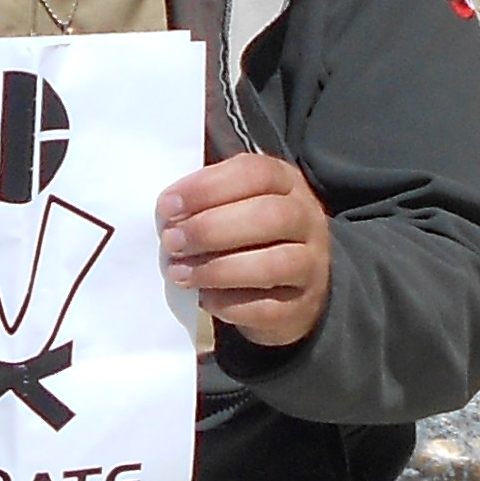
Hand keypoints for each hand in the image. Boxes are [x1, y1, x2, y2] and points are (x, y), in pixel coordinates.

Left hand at [158, 153, 330, 347]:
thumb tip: (168, 211)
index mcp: (286, 182)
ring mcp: (312, 264)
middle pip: (268, 216)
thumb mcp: (237, 203)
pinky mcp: (303, 306)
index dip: (208, 188)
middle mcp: (307, 218)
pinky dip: (230, 304)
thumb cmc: (251, 235)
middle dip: (210, 229)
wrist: (291, 287)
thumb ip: (207, 200)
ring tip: (180, 273)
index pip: (254, 173)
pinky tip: (204, 298)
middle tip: (171, 241)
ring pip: (272, 264)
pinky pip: (268, 308)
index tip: (167, 206)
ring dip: (218, 269)